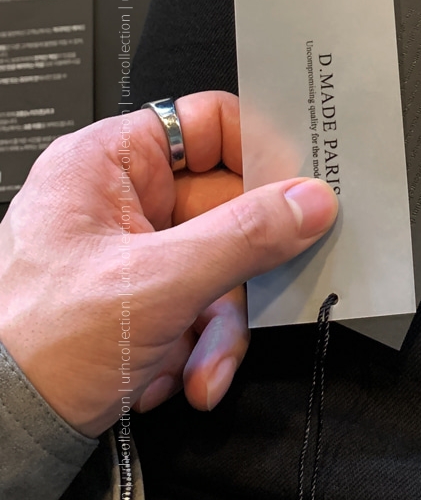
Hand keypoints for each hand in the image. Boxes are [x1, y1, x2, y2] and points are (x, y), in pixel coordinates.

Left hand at [0, 91, 337, 437]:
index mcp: (108, 163)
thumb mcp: (156, 283)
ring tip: (203, 365)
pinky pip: (202, 307)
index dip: (262, 153)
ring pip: (221, 266)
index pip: (210, 124)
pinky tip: (179, 376)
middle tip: (263, 294)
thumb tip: (309, 201)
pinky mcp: (141, 301)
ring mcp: (133, 253)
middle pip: (228, 208)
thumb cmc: (32, 346)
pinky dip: (199, 348)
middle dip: (242, 272)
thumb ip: (244, 236)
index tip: (299, 192)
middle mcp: (121, 200)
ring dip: (221, 326)